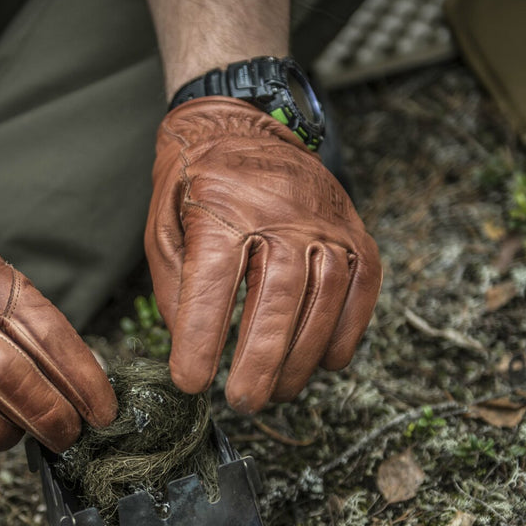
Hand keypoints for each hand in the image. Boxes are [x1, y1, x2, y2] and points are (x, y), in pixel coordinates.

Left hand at [145, 96, 381, 412]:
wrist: (242, 123)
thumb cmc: (196, 185)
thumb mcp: (163, 227)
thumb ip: (174, 288)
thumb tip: (189, 350)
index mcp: (221, 206)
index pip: (212, 283)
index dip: (202, 339)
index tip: (191, 382)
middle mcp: (280, 210)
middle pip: (278, 297)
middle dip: (261, 361)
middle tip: (243, 402)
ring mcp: (325, 218)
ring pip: (324, 298)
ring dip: (303, 357)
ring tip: (279, 392)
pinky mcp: (354, 229)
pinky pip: (361, 287)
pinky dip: (346, 332)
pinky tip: (324, 363)